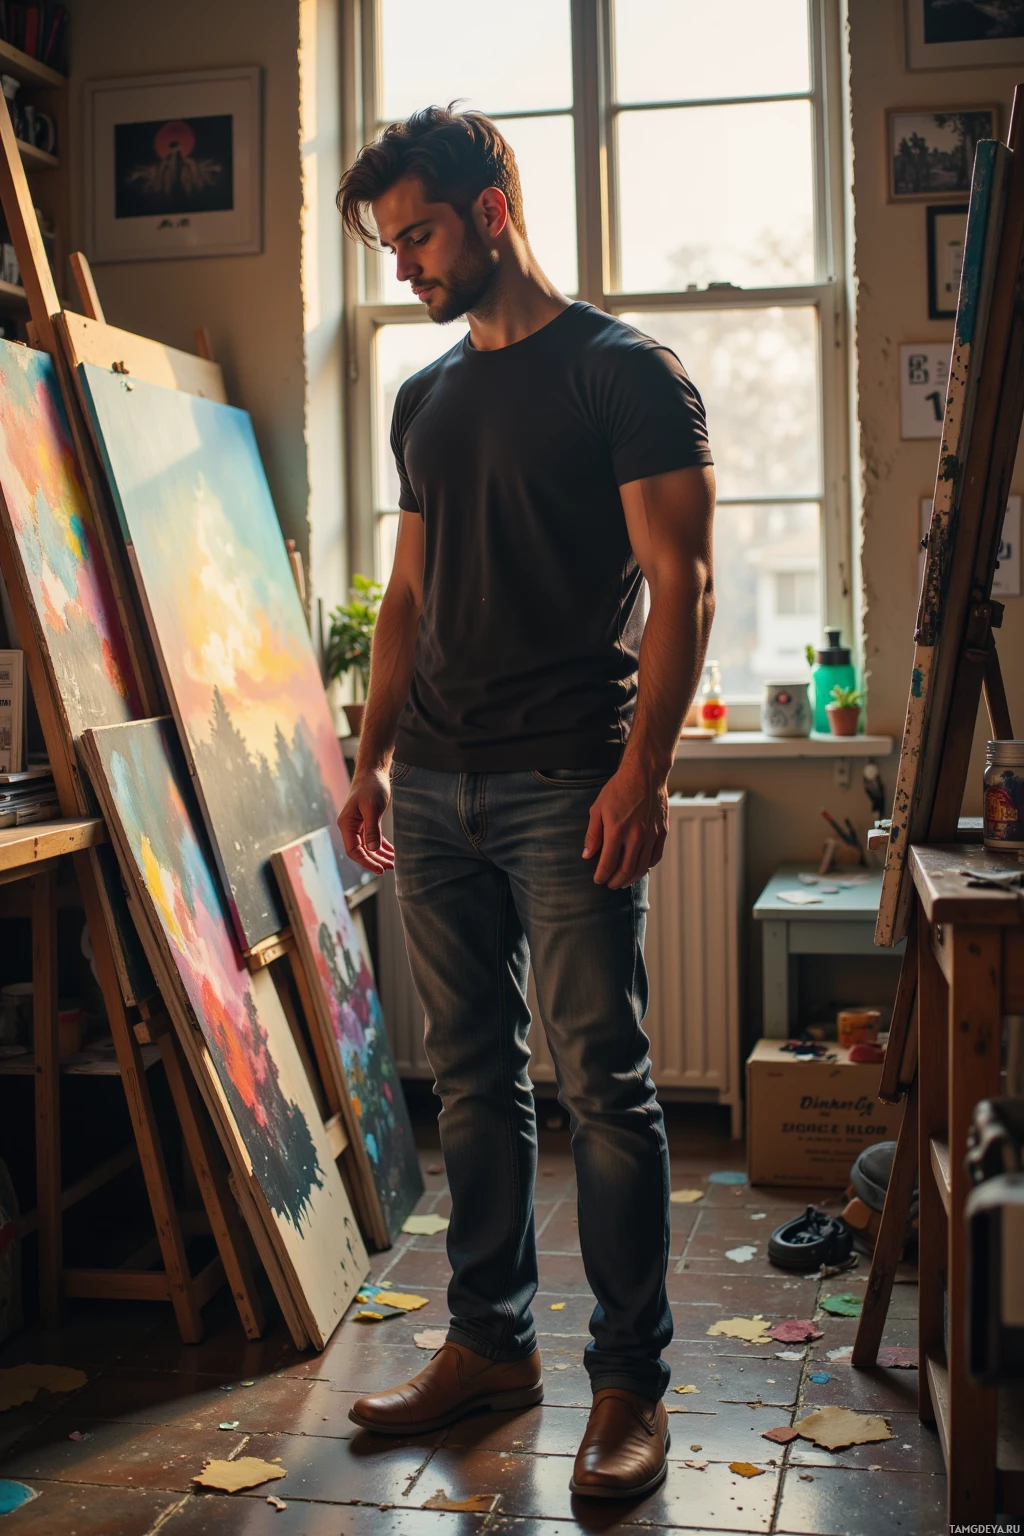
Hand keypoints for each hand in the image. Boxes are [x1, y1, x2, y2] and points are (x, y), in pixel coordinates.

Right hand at [338, 767, 395, 873]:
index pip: (354, 850)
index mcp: (347, 824)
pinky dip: (382, 846)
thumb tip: (373, 850)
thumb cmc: (371, 786)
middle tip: (390, 868)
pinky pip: (373, 838)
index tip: (380, 869)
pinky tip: (391, 852)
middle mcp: (350, 826)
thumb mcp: (372, 808)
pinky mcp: (367, 821)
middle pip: (361, 850)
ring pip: (368, 846)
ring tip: (393, 862)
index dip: (366, 861)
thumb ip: (372, 830)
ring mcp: (358, 824)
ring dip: (380, 855)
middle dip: (375, 860)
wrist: (373, 770)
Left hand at [582, 759, 668, 888]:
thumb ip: (592, 834)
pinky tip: (640, 868)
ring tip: (623, 882)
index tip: (598, 880)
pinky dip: (647, 866)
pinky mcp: (662, 832)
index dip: (601, 875)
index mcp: (616, 830)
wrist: (645, 774)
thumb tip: (587, 855)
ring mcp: (651, 835)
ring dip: (631, 878)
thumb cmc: (619, 788)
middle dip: (616, 881)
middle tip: (610, 885)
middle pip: (626, 870)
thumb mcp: (598, 808)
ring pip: (642, 867)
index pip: (608, 863)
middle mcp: (635, 836)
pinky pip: (656, 857)